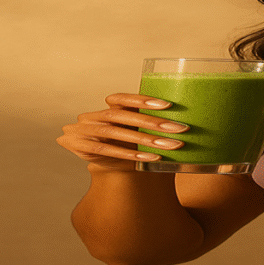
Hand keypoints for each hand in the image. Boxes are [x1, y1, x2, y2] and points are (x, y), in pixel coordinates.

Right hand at [57, 93, 187, 170]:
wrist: (102, 166)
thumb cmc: (125, 145)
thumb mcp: (134, 132)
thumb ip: (149, 124)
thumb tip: (184, 123)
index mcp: (106, 108)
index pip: (121, 98)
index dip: (141, 100)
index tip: (167, 105)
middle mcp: (93, 116)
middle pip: (121, 115)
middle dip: (151, 122)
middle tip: (179, 128)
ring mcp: (83, 131)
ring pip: (115, 133)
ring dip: (145, 139)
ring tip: (170, 145)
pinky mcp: (79, 147)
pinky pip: (107, 150)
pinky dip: (130, 154)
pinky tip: (152, 158)